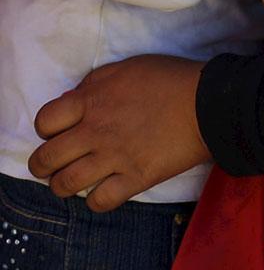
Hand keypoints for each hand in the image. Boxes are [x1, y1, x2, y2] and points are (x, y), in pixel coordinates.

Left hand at [30, 56, 206, 210]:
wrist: (212, 103)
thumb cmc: (173, 80)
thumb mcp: (128, 68)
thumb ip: (94, 84)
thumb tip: (74, 101)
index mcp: (91, 101)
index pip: (44, 122)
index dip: (46, 130)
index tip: (59, 132)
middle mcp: (96, 131)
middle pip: (46, 159)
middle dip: (44, 165)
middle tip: (56, 164)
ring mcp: (115, 157)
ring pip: (65, 185)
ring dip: (63, 186)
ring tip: (74, 181)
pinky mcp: (137, 178)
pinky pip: (100, 202)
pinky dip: (96, 201)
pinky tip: (104, 191)